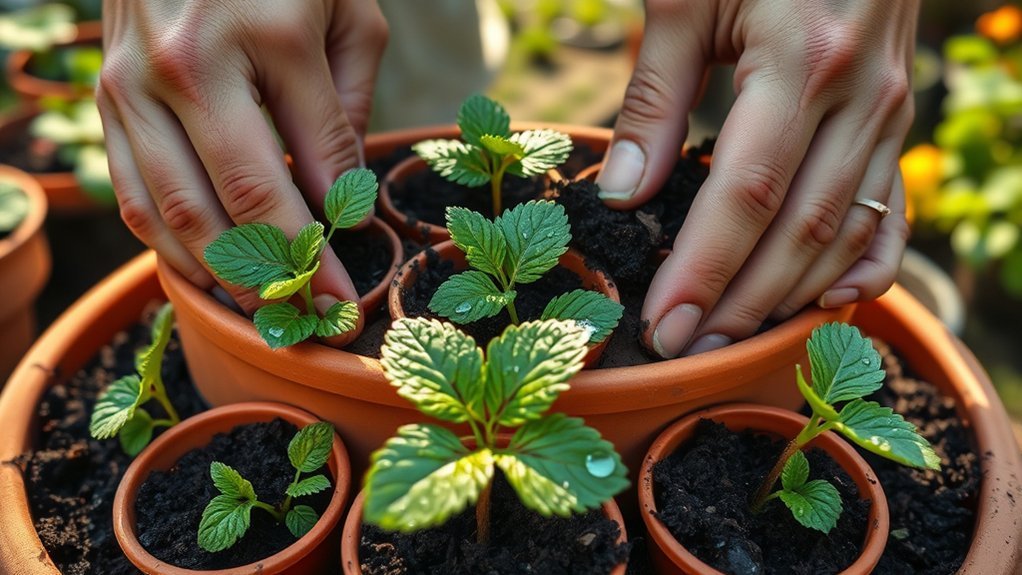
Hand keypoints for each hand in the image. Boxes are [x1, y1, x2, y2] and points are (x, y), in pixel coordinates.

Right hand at [97, 0, 387, 344]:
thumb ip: (348, 107)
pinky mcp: (105, 101)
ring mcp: (132, 84)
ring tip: (263, 316)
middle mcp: (187, 65)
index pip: (312, 164)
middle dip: (280, 276)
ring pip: (175, 212)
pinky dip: (169, 247)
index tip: (348, 296)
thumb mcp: (347, 17)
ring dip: (222, 277)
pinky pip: (133, 194)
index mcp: (267, 36)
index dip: (332, 242)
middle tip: (310, 320)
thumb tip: (340, 201)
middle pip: (234, 202)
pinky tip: (206, 277)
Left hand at [597, 0, 915, 357]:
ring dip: (790, 295)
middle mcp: (860, 95)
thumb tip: (620, 198)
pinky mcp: (898, 118)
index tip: (664, 325)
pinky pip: (890, 206)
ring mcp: (891, 110)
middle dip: (741, 301)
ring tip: (734, 339)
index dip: (704, 269)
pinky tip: (830, 302)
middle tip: (687, 349)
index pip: (747, 194)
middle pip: (800, 229)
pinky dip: (867, 262)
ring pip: (846, 229)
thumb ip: (653, 99)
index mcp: (801, 60)